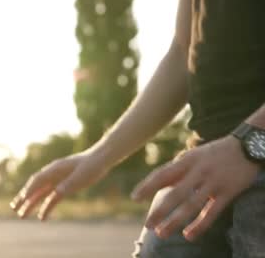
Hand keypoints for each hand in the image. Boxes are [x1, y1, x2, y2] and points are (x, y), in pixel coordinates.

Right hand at [10, 149, 110, 220]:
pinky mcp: (63, 186)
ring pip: (40, 193)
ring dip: (30, 204)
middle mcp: (52, 174)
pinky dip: (45, 206)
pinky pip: (51, 198)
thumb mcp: (81, 175)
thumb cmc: (91, 165)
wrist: (100, 159)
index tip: (22, 200)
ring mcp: (57, 181)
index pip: (38, 180)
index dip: (29, 190)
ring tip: (20, 214)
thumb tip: (57, 193)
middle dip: (23, 198)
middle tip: (13, 209)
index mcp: (54, 169)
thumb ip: (69, 184)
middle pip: (35, 187)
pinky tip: (42, 217)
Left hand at [131, 135, 259, 240]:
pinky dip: (200, 225)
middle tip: (147, 225)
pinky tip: (188, 235)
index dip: (147, 186)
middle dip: (159, 210)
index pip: (162, 174)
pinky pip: (212, 212)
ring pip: (191, 205)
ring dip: (175, 221)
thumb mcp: (193, 155)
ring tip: (161, 233)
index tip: (134, 198)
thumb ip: (177, 168)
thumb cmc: (214, 153)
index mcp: (186, 160)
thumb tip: (159, 183)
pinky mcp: (228, 192)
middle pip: (175, 194)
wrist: (247, 146)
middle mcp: (198, 171)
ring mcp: (213, 182)